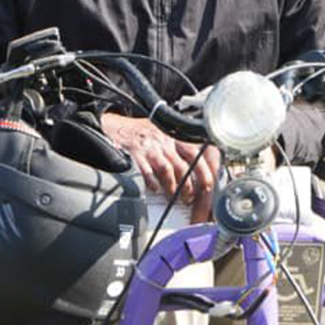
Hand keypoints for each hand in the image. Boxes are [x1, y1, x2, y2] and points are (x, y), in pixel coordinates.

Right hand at [102, 113, 220, 222]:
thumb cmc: (140, 132)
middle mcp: (165, 140)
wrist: (115, 126)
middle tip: (192, 198)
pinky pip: (147, 170)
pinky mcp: (137, 154)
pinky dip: (152, 182)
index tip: (209, 184)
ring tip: (175, 198)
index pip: (197, 152)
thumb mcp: (163, 132)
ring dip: (173, 187)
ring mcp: (151, 147)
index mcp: (174, 136)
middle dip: (191, 183)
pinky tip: (154, 190)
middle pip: (186, 162)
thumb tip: (197, 162)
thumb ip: (179, 144)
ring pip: (168, 169)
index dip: (205, 169)